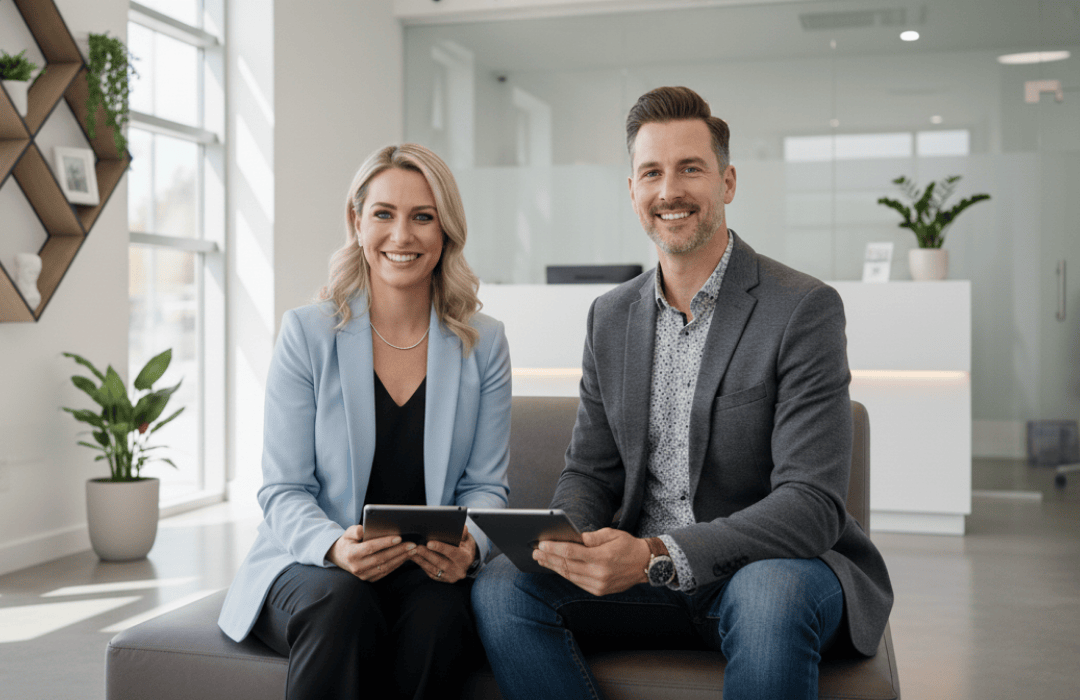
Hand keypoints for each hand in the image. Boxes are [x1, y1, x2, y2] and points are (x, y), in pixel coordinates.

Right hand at [327, 524, 414, 581]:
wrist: (341, 557)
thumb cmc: (348, 542)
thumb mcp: (347, 533)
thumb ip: (355, 531)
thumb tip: (363, 530)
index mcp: (352, 554)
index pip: (370, 548)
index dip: (385, 543)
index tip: (399, 537)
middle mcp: (357, 567)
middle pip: (381, 558)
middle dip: (398, 551)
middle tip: (412, 544)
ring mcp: (364, 575)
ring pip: (386, 567)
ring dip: (401, 558)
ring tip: (413, 550)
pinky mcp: (370, 579)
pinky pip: (386, 572)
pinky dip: (397, 564)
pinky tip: (406, 556)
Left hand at [409, 526, 477, 583]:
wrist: (467, 561)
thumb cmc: (465, 546)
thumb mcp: (467, 539)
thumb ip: (464, 533)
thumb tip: (460, 528)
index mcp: (466, 559)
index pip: (453, 553)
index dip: (441, 548)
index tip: (429, 543)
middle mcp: (459, 571)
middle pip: (441, 563)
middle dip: (427, 555)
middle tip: (417, 547)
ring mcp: (450, 577)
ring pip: (434, 570)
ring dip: (421, 561)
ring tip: (412, 552)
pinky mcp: (443, 579)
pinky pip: (431, 573)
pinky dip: (422, 565)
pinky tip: (415, 558)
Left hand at [533, 528, 651, 595]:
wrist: (646, 565)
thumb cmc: (628, 546)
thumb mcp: (612, 534)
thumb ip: (592, 537)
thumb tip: (575, 538)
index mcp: (602, 557)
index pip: (571, 552)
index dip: (554, 548)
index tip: (541, 544)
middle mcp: (599, 573)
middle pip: (567, 565)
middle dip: (549, 558)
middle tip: (535, 552)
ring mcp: (598, 584)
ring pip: (569, 575)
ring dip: (553, 567)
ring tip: (541, 559)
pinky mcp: (598, 591)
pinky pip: (577, 582)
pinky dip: (565, 574)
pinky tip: (556, 567)